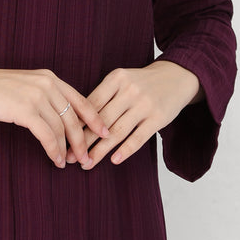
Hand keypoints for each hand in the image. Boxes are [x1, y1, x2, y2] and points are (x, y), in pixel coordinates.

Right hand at [0, 66, 109, 167]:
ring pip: (62, 129)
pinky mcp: (25, 110)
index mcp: (49, 77)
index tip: (104, 133)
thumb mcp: (23, 86)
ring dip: (67, 150)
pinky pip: (47, 135)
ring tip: (68, 164)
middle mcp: (47, 84)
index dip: (95, 119)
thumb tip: (56, 120)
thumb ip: (42, 97)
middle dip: (83, 141)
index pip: (80, 100)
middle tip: (87, 159)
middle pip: (74, 118)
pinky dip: (53, 150)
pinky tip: (55, 160)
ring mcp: (37, 96)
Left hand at [66, 60, 202, 166]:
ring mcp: (145, 105)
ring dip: (100, 150)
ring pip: (117, 132)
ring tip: (87, 163)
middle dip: (83, 141)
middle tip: (70, 157)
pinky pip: (138, 138)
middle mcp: (130, 90)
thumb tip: (76, 121)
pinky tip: (113, 160)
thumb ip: (103, 96)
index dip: (76, 123)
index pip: (91, 103)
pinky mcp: (158, 118)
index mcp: (116, 78)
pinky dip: (125, 150)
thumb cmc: (142, 82)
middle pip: (101, 120)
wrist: (177, 76)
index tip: (63, 139)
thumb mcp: (122, 80)